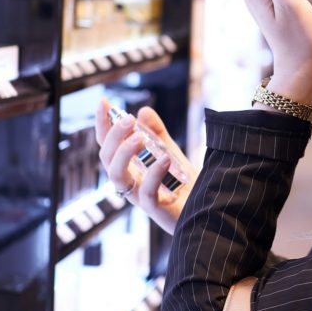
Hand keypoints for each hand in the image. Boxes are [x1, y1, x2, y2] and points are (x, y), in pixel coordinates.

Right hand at [95, 98, 198, 234]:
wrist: (208, 208)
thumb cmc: (185, 185)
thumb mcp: (170, 153)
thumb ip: (157, 134)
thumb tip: (144, 111)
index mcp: (130, 168)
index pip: (108, 145)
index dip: (103, 125)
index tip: (103, 102)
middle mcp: (130, 182)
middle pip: (107, 160)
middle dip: (113, 137)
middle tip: (128, 119)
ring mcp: (141, 197)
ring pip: (117, 177)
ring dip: (124, 154)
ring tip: (138, 138)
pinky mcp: (157, 209)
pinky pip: (146, 193)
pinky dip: (153, 174)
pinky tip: (165, 158)